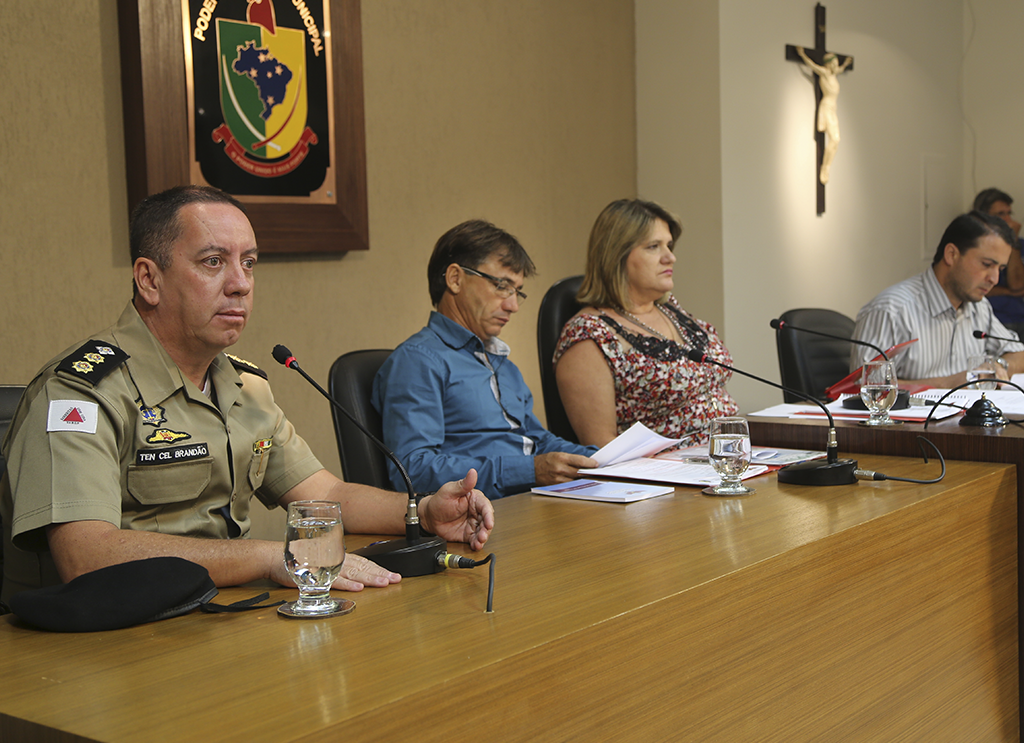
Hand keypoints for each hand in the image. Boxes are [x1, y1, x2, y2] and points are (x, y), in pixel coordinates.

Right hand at [270, 550, 399, 591]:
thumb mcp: (321, 561)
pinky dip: (348, 585)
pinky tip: (359, 588)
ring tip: (384, 583)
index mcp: (339, 557)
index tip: (392, 575)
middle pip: (363, 567)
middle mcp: (336, 560)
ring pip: (353, 573)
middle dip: (381, 574)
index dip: (379, 569)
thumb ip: (336, 567)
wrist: (275, 557)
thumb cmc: (298, 559)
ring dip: (369, 579)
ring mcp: (327, 567)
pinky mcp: (316, 576)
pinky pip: (335, 581)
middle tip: (395, 579)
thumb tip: (353, 577)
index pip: (364, 563)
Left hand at [419, 469, 494, 550]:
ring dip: (483, 537)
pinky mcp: (468, 534)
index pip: (485, 506)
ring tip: (479, 541)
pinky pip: (475, 539)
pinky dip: (477, 543)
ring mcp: (473, 523)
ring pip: (483, 531)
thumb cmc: (439, 501)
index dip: (488, 515)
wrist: (429, 517)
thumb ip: (463, 484)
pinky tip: (476, 545)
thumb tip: (473, 472)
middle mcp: (476, 511)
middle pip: (487, 520)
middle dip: (487, 529)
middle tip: (483, 535)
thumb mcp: (450, 490)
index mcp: (474, 499)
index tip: (488, 523)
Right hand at [534, 452, 597, 486]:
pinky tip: (579, 482)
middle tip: (596, 472)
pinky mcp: (557, 486)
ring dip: (583, 479)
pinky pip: (569, 485)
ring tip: (589, 477)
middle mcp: (560, 468)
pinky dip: (575, 484)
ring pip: (576, 480)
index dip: (590, 463)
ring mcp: (558, 479)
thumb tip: (585, 463)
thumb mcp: (558, 455)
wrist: (531, 470)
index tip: (596, 464)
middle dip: (589, 472)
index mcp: (561, 458)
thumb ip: (571, 459)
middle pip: (580, 472)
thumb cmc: (545, 461)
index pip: (580, 461)